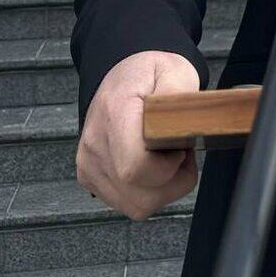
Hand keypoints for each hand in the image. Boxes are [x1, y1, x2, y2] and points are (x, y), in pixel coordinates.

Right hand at [76, 50, 200, 218]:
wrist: (122, 73)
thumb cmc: (149, 73)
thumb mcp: (175, 70)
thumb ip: (182, 98)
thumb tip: (186, 128)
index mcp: (116, 113)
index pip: (135, 168)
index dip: (168, 168)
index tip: (180, 148)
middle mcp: (95, 143)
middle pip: (140, 196)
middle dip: (173, 182)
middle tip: (180, 152)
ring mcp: (89, 164)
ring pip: (135, 206)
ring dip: (162, 189)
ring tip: (167, 157)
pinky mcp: (89, 177)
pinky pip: (126, 203)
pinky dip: (146, 191)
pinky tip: (152, 165)